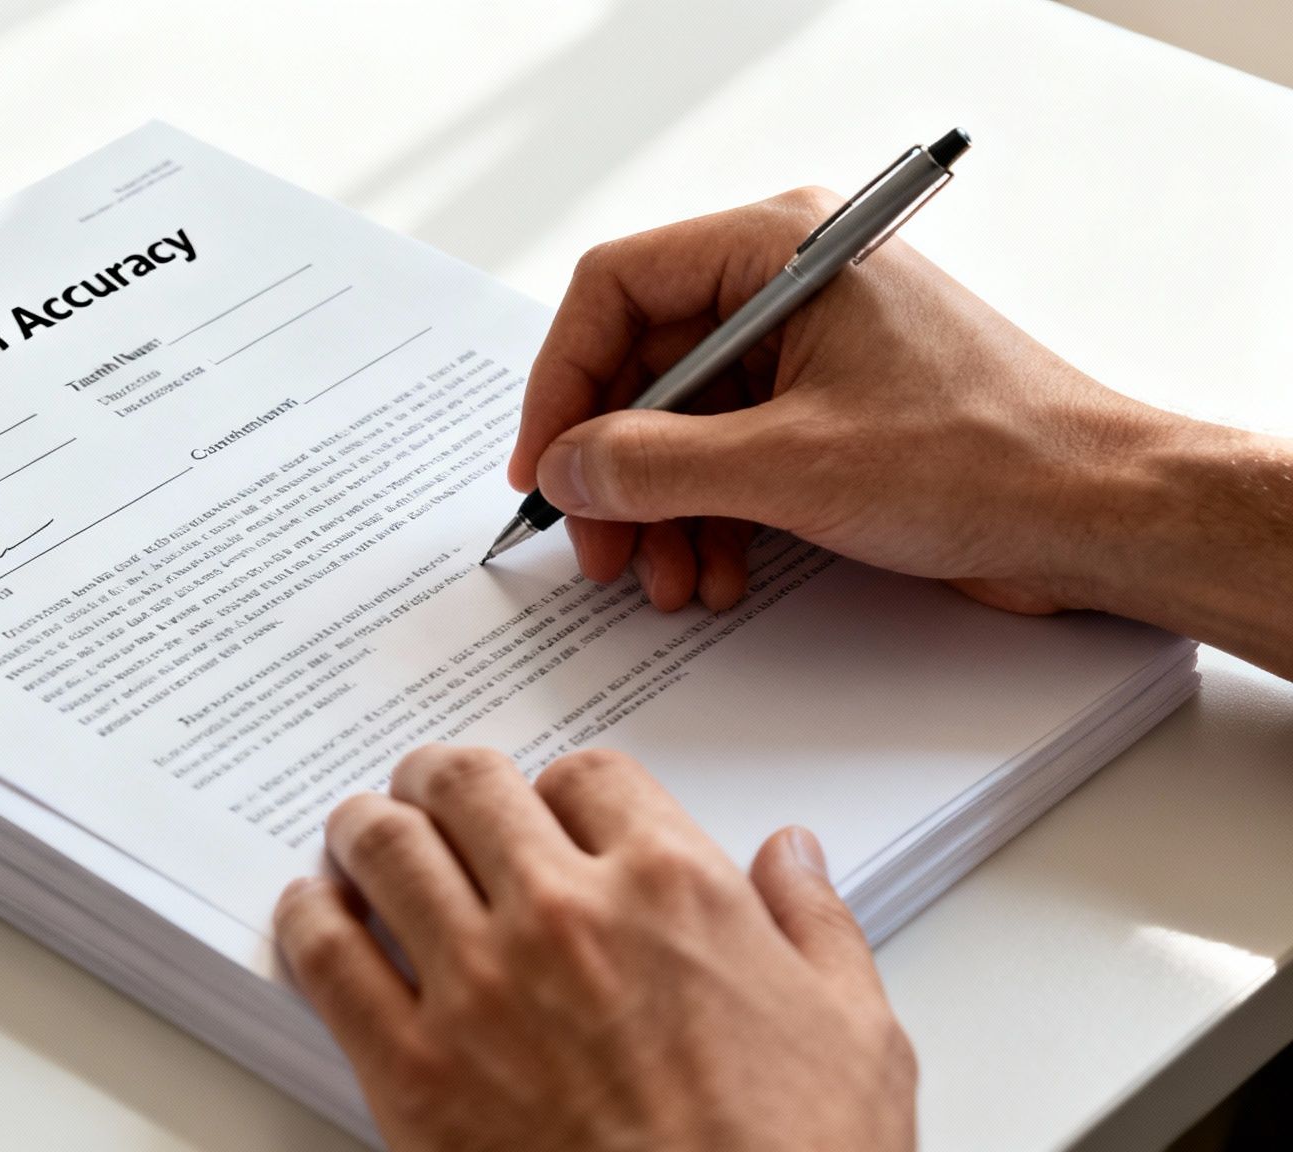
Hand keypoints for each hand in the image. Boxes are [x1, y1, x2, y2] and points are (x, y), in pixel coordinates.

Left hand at [276, 745, 915, 1151]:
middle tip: (428, 789)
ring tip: (362, 834)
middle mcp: (564, 914)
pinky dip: (309, 919)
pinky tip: (314, 915)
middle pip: (467, 787)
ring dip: (367, 829)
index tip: (549, 806)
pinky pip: (328, 957)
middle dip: (441, 779)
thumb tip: (794, 857)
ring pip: (386, 848)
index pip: (587, 774)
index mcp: (672, 889)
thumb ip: (816, 927)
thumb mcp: (857, 1037)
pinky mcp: (412, 1070)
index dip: (561, 785)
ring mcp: (478, 987)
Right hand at [506, 188, 1277, 622]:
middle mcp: (787, 286)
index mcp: (781, 249)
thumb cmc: (988, 458)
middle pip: (643, 366)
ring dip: (661, 509)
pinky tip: (715, 573)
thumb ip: (653, 466)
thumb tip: (565, 470)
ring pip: (681, 423)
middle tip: (599, 547)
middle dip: (615, 468)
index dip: (562, 382)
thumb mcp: (790, 467)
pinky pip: (729, 455)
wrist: (1102, 514)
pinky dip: (709, 518)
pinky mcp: (829, 412)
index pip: (617, 289)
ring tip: (667, 580)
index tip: (543, 468)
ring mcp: (809, 350)